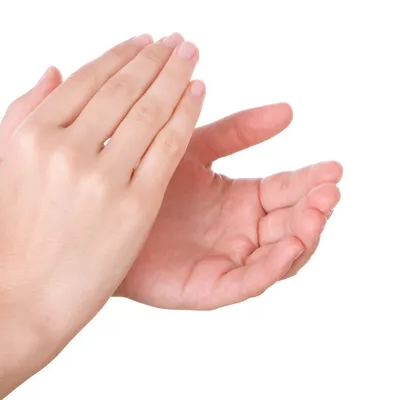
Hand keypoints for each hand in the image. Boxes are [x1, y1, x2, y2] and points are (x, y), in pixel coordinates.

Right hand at [0, 33, 205, 336]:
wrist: (30, 293)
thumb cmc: (15, 231)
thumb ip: (19, 112)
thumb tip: (53, 69)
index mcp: (32, 136)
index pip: (84, 81)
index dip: (118, 55)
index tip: (141, 41)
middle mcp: (66, 151)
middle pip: (121, 90)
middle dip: (154, 58)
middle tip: (176, 41)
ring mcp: (101, 179)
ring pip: (148, 112)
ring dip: (175, 76)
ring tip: (190, 56)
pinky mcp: (134, 207)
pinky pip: (167, 149)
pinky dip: (186, 115)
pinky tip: (197, 93)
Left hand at [117, 103, 342, 308]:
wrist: (95, 218)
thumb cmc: (140, 182)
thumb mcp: (193, 150)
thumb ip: (237, 132)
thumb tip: (288, 109)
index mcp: (240, 199)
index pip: (286, 190)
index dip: (311, 180)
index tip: (333, 167)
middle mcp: (239, 230)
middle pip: (291, 223)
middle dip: (314, 208)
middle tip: (330, 191)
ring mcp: (226, 259)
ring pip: (279, 255)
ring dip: (304, 237)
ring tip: (315, 215)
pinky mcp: (207, 286)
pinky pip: (247, 280)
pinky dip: (271, 268)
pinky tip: (287, 248)